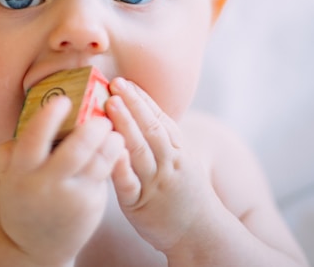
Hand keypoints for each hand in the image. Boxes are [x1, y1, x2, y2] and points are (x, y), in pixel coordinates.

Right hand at [0, 96, 124, 265]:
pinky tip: (117, 146)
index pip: (34, 139)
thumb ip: (11, 152)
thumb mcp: (8, 178)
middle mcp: (46, 185)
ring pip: (98, 163)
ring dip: (111, 142)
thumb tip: (23, 122)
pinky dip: (114, 157)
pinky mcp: (91, 206)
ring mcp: (71, 198)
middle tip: (101, 116)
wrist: (34, 248)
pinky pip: (105, 175)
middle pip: (75, 151)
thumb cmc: (23, 202)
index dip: (49, 118)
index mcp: (21, 173)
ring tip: (114, 130)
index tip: (63, 100)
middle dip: (92, 129)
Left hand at [106, 78, 213, 252]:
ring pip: (140, 150)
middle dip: (133, 104)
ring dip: (126, 125)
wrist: (202, 233)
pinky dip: (121, 166)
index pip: (160, 118)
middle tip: (115, 83)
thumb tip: (140, 109)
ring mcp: (155, 183)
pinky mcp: (140, 204)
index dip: (142, 98)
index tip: (126, 81)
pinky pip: (129, 183)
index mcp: (177, 149)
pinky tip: (111, 150)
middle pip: (151, 129)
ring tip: (111, 104)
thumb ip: (163, 137)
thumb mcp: (181, 159)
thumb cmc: (184, 191)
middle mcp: (168, 162)